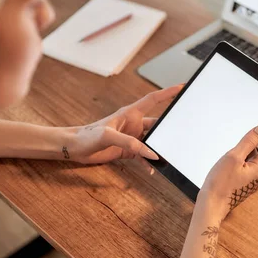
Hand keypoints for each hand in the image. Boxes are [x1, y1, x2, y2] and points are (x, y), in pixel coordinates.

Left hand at [66, 85, 181, 166]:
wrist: (75, 148)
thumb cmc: (87, 135)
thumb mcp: (108, 136)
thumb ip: (131, 143)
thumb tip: (151, 153)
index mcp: (130, 113)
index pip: (154, 100)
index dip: (168, 93)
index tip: (182, 88)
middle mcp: (133, 124)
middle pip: (157, 124)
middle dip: (169, 129)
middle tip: (180, 134)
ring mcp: (132, 137)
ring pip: (152, 142)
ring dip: (159, 149)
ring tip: (168, 156)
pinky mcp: (128, 150)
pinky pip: (143, 155)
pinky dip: (148, 162)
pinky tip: (152, 169)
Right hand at [198, 120, 257, 219]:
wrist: (212, 205)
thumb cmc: (220, 183)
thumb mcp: (234, 156)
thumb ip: (250, 140)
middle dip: (251, 143)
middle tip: (236, 146)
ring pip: (255, 157)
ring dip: (245, 152)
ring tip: (230, 161)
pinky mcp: (251, 182)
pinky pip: (250, 165)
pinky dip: (243, 160)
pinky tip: (232, 166)